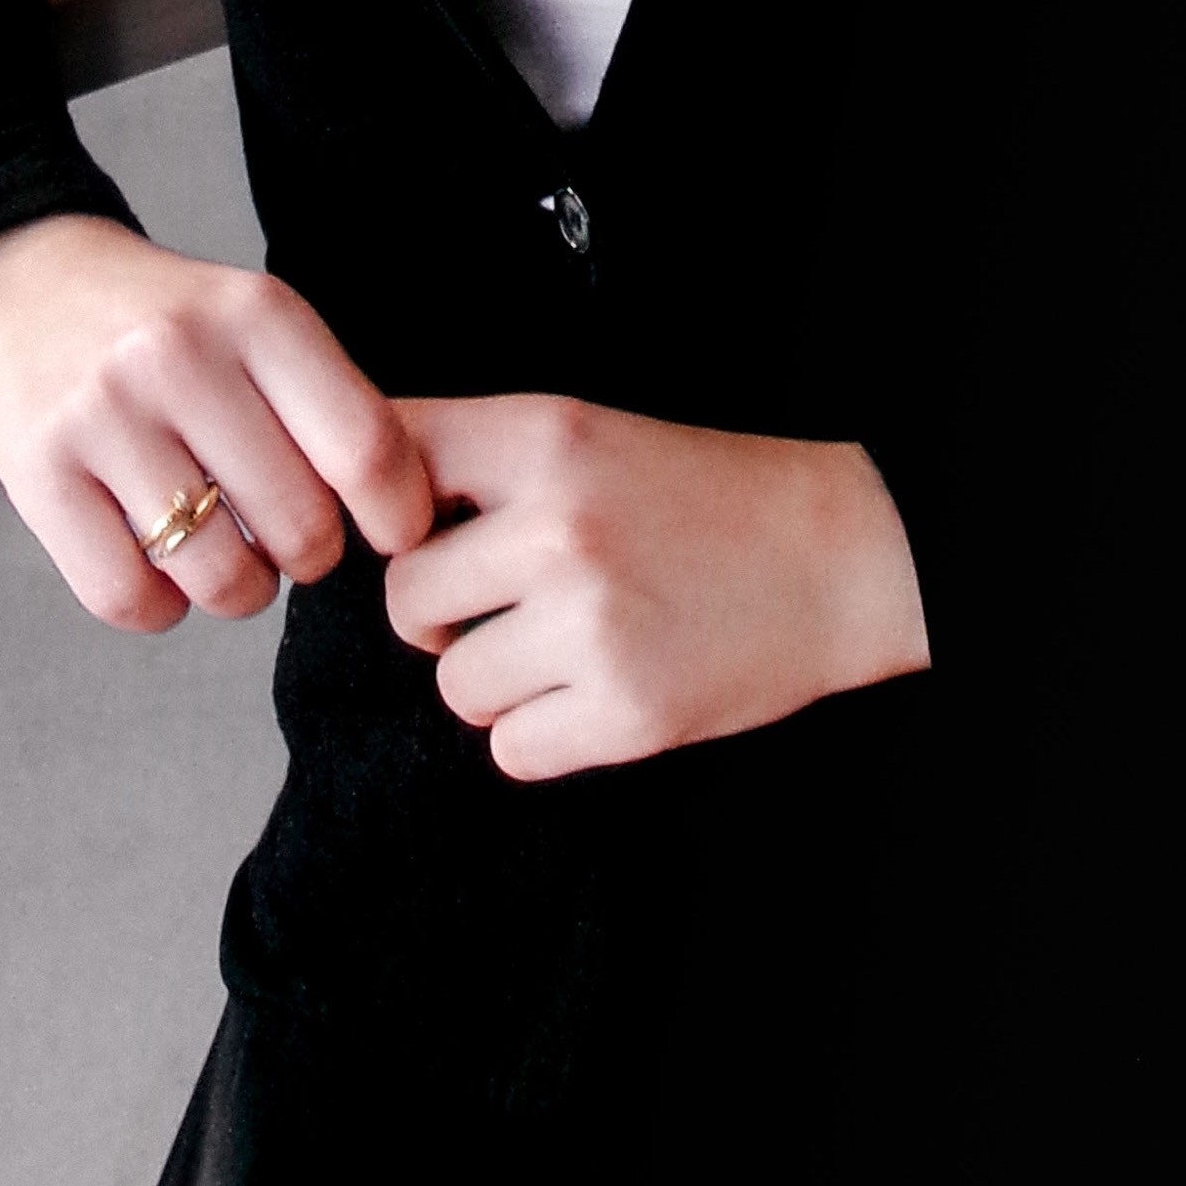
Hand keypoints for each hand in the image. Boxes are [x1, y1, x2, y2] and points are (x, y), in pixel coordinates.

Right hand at [0, 215, 433, 632]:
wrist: (28, 279)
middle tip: (290, 538)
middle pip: (299, 525)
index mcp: (256, 314)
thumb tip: (399, 515)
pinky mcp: (38, 473)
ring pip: (219, 576)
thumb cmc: (166, 320)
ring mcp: (103, 416)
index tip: (393, 535)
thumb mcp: (255, 319)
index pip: (365, 446)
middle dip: (310, 556)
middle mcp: (180, 358)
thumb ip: (324, 402)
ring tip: (230, 558)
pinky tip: (161, 569)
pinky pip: (129, 599)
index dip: (396, 514)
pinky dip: (162, 609)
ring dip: (241, 592)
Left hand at [382, 395, 929, 781]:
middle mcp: (557, 524)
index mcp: (545, 434)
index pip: (388, 462)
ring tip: (567, 645)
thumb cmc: (695, 493)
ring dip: (496, 680)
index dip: (387, 510)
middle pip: (405, 599)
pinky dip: (542, 735)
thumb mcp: (585, 434)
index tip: (421, 531)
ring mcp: (590, 623)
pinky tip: (595, 691)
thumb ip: (477, 459)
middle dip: (443, 614)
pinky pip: (510, 751)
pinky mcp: (624, 713)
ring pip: (455, 684)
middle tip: (508, 602)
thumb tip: (352, 502)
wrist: (833, 555)